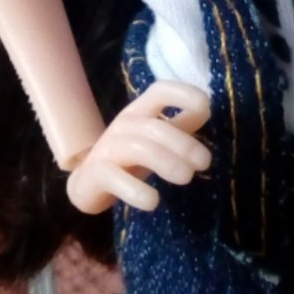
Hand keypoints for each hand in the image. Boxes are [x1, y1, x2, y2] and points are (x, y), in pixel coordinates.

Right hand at [66, 81, 210, 212]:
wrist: (88, 182)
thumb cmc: (130, 157)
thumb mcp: (156, 139)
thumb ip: (180, 124)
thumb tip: (206, 109)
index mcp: (140, 111)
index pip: (159, 91)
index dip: (182, 94)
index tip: (205, 105)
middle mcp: (124, 124)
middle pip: (155, 126)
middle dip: (182, 143)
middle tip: (204, 162)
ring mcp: (108, 148)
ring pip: (138, 148)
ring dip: (166, 162)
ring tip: (187, 178)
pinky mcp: (96, 174)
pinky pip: (115, 178)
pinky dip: (135, 190)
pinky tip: (153, 201)